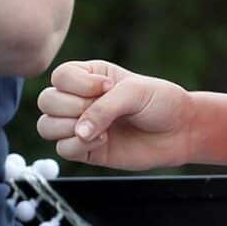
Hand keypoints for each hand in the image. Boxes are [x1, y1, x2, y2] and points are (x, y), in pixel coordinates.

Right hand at [35, 60, 193, 168]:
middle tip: (102, 110)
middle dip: (72, 107)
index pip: (60, 76)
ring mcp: (81, 125)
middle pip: (47, 101)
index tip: (107, 87)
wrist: (180, 131)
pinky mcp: (86, 149)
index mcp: (90, 76)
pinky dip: (78, 146)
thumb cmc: (160, 102)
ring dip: (69, 127)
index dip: (77, 84)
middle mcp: (80, 99)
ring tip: (101, 129)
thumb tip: (77, 132)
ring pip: (46, 126)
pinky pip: (62, 149)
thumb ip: (104, 108)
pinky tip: (104, 141)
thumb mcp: (134, 93)